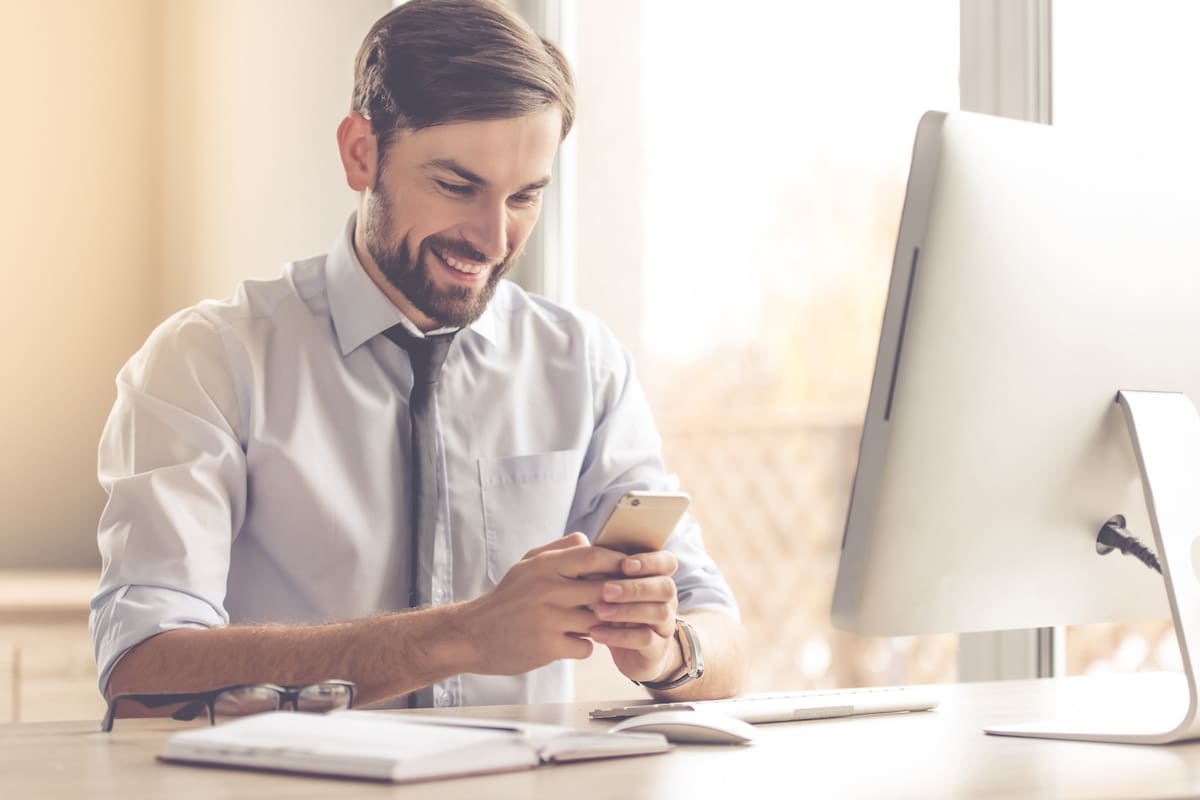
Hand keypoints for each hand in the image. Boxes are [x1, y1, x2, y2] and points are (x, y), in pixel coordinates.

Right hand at [459, 533, 625, 675]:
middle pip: (602, 588)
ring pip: (598, 619)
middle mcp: (547, 590)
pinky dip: (584, 645)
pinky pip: (585, 646)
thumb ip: (559, 550)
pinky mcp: (547, 647)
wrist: (473, 635)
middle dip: (617, 596)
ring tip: (595, 622)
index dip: (616, 561)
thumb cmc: (507, 598)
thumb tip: (589, 540)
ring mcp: (548, 620)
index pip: (593, 555)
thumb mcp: (527, 565)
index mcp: (544, 566)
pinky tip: (573, 641)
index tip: (627, 570)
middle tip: (623, 601)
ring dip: (602, 623)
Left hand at [587, 548, 680, 682]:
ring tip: (599, 612)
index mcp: (657, 578)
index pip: (667, 562)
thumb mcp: (611, 590)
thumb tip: (583, 551)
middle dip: (635, 587)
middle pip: (665, 587)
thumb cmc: (617, 611)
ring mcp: (665, 624)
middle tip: (606, 590)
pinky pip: (645, 639)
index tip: (624, 564)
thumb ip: (605, 572)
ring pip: (658, 613)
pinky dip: (620, 636)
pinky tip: (597, 633)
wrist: (632, 653)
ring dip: (627, 610)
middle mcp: (667, 599)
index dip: (649, 561)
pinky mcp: (657, 648)